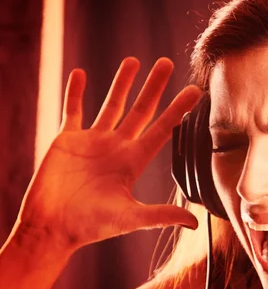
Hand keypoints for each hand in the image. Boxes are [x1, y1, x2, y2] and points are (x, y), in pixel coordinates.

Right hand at [17, 57, 200, 253]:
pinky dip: (76, 92)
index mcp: (134, 161)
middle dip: (154, 87)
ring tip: (133, 60)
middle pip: (141, 110)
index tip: (195, 91)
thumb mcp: (128, 218)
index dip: (179, 110)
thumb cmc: (90, 226)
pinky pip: (72, 110)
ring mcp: (93, 141)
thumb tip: (194, 224)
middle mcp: (117, 147)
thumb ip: (159, 215)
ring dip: (121, 83)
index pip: (163, 129)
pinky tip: (80, 73)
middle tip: (167, 62)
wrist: (51, 228)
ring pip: (111, 105)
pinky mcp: (67, 140)